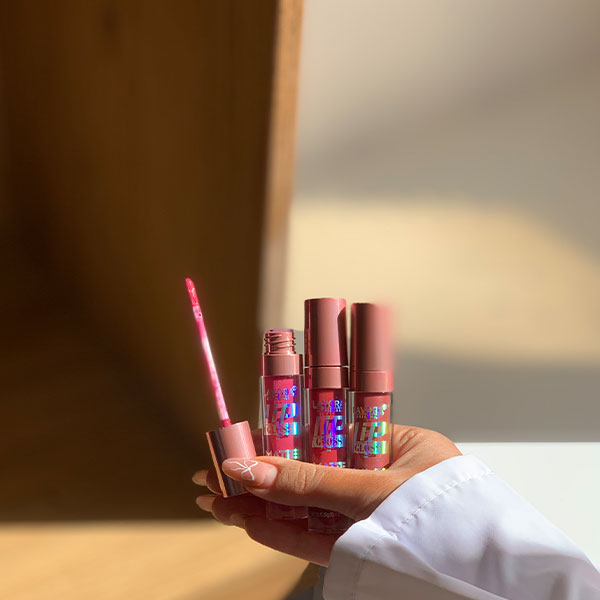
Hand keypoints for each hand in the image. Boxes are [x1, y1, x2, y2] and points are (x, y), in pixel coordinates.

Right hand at [193, 424, 460, 565]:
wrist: (493, 589)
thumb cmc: (446, 519)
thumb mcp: (372, 491)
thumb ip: (311, 482)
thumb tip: (250, 468)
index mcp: (397, 446)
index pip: (327, 435)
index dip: (283, 438)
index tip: (245, 442)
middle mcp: (382, 478)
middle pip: (311, 473)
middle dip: (262, 476)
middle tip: (216, 475)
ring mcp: (371, 517)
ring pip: (309, 509)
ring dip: (263, 507)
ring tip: (218, 501)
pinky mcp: (365, 551)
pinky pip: (318, 538)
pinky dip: (284, 534)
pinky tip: (249, 524)